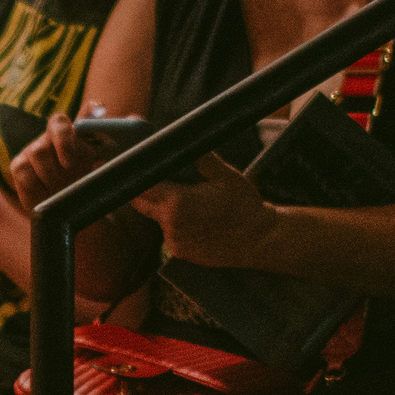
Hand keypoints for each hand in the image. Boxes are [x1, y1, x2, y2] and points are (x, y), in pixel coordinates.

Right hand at [9, 112, 111, 210]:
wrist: (62, 213)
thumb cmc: (84, 192)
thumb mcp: (102, 177)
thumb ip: (114, 157)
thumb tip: (125, 129)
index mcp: (83, 136)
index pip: (88, 113)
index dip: (91, 110)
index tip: (99, 110)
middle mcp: (58, 136)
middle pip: (57, 122)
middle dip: (64, 140)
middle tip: (69, 164)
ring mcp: (37, 149)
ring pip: (38, 150)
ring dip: (50, 173)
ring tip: (59, 187)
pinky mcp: (20, 164)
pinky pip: (22, 168)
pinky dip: (35, 183)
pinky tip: (44, 192)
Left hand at [132, 149, 274, 269]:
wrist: (259, 239)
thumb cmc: (244, 205)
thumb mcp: (225, 175)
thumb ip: (201, 158)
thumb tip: (184, 141)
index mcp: (176, 201)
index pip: (141, 186)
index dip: (136, 176)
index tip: (134, 168)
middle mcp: (170, 223)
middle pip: (141, 204)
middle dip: (143, 192)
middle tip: (154, 181)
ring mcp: (174, 241)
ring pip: (157, 220)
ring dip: (164, 210)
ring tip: (191, 203)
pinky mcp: (180, 254)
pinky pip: (170, 235)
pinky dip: (176, 227)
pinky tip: (197, 221)